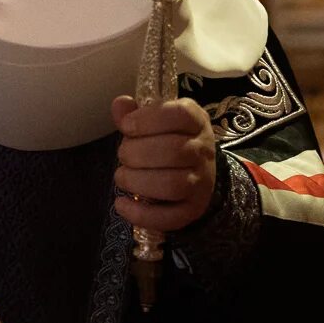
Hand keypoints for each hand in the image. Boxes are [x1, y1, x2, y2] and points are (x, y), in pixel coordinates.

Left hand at [110, 95, 216, 233]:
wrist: (195, 172)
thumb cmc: (166, 141)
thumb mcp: (155, 122)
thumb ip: (135, 113)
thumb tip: (120, 104)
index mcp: (195, 121)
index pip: (180, 114)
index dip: (148, 119)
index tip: (127, 126)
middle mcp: (203, 151)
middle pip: (174, 151)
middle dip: (136, 153)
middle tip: (123, 155)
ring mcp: (201, 183)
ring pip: (172, 185)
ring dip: (137, 181)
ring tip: (122, 176)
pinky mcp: (192, 210)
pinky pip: (170, 218)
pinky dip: (140, 214)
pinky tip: (121, 203)